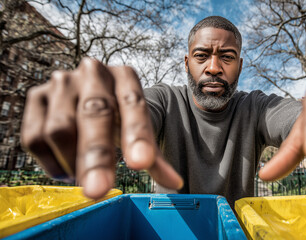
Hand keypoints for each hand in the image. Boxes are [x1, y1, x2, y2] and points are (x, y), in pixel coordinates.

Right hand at [21, 58, 182, 198]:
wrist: (91, 91)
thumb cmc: (121, 115)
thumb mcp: (140, 126)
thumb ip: (155, 156)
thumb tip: (175, 182)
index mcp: (125, 76)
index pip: (134, 104)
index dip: (137, 135)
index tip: (141, 164)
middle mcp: (93, 72)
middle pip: (93, 114)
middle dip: (96, 156)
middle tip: (97, 191)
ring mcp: (61, 82)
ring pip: (60, 129)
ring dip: (72, 162)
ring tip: (85, 175)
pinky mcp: (36, 96)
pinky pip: (35, 138)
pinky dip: (51, 162)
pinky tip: (66, 166)